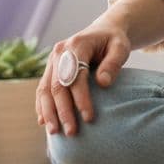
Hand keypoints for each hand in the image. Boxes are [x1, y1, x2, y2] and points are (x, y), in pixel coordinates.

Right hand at [36, 21, 130, 136]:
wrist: (104, 30)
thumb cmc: (115, 41)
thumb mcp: (121, 47)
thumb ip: (113, 63)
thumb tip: (103, 83)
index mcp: (77, 45)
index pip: (76, 76)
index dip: (81, 99)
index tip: (89, 118)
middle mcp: (60, 52)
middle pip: (57, 86)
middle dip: (63, 111)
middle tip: (72, 132)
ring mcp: (53, 60)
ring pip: (45, 89)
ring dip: (48, 112)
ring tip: (55, 132)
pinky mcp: (51, 68)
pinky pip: (42, 89)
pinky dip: (42, 106)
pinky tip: (44, 122)